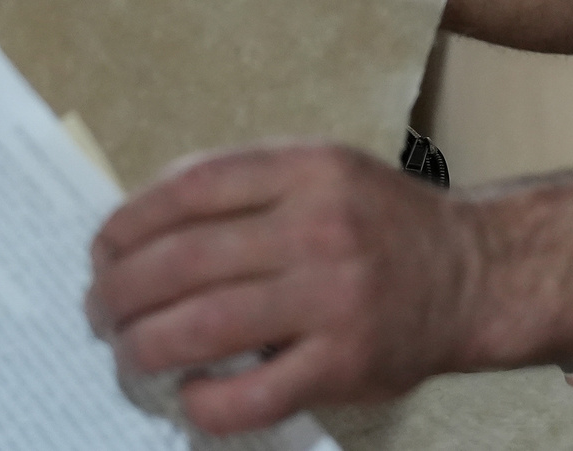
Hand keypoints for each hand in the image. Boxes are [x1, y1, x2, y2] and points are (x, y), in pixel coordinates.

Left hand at [87, 143, 489, 435]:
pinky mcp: (345, 364)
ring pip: (206, 327)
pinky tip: (188, 396)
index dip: (129, 222)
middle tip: (99, 311)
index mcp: (304, 169)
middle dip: (121, 291)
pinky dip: (206, 402)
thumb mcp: (317, 171)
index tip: (101, 250)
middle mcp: (318, 228)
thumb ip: (243, 186)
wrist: (472, 273)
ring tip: (126, 354)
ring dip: (145, 346)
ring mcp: (333, 299)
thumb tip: (140, 229)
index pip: (189, 188)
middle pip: (184, 260)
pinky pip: (255, 395)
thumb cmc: (377, 221)